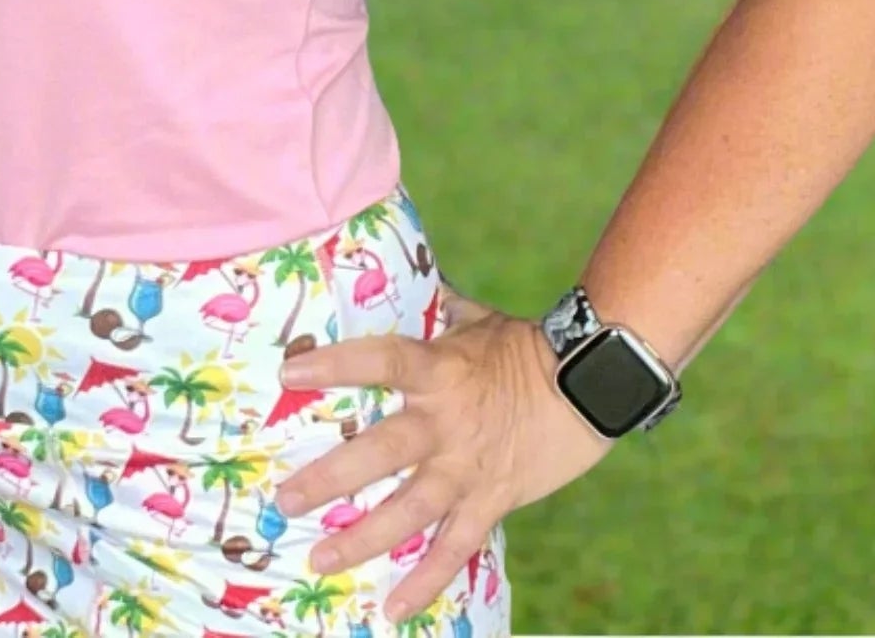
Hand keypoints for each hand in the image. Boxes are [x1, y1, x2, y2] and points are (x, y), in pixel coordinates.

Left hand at [272, 287, 616, 623]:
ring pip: (409, 512)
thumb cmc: (523, 344)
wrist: (589, 384)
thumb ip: (431, 305)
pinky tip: (393, 608)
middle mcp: (445, 422)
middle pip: (380, 452)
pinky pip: (455, 549)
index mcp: (438, 369)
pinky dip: (427, 581)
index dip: (333, 366)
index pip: (378, 361)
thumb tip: (401, 271)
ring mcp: (467, 468)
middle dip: (328, 478)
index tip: (288, 374)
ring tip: (320, 559)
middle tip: (284, 500)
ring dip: (363, 539)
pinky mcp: (492, 501)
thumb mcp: (472, 316)